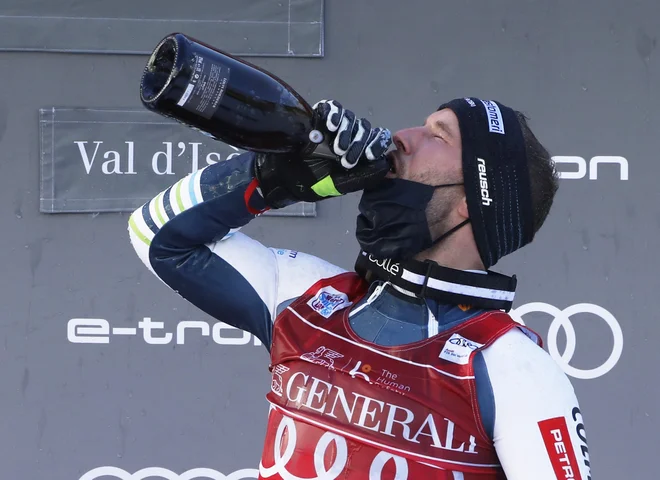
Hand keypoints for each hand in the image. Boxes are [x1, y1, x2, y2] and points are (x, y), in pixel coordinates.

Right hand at [254, 100, 392, 208]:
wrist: (284, 177)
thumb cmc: (312, 183)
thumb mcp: (340, 184)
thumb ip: (362, 176)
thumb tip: (384, 165)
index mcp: (357, 151)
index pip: (376, 138)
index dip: (376, 143)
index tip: (369, 155)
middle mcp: (348, 136)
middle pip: (364, 127)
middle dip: (359, 143)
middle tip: (346, 160)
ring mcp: (334, 126)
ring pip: (350, 118)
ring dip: (347, 132)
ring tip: (336, 149)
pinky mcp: (319, 116)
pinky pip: (333, 107)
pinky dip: (334, 114)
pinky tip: (331, 126)